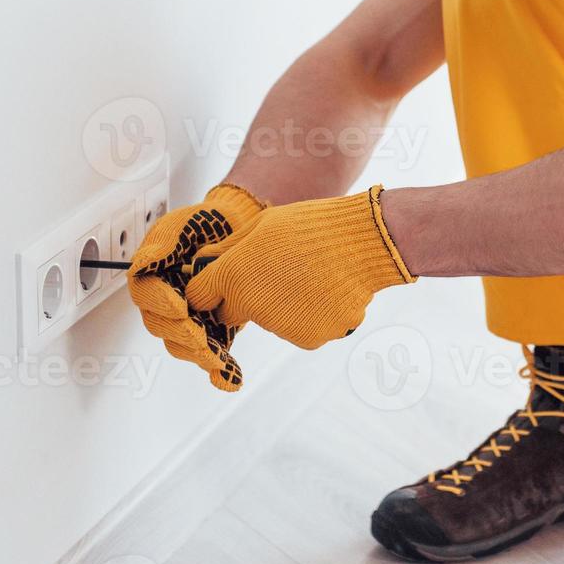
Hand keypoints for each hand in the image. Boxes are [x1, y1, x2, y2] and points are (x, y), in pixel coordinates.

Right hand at [128, 183, 264, 389]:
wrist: (238, 227)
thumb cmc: (205, 224)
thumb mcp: (182, 224)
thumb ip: (163, 241)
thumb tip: (142, 264)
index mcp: (153, 278)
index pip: (146, 296)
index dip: (161, 303)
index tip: (181, 305)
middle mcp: (167, 302)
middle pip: (161, 327)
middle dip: (180, 333)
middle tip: (200, 335)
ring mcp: (189, 318)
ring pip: (182, 345)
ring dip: (198, 354)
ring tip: (217, 358)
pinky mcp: (213, 329)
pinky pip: (211, 353)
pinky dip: (220, 370)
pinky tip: (231, 378)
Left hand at [186, 185, 415, 348]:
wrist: (363, 243)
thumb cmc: (312, 226)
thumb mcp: (261, 224)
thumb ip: (226, 250)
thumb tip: (202, 263)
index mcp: (234, 276)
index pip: (200, 297)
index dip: (211, 288)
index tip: (225, 281)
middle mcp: (253, 308)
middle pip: (236, 312)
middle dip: (247, 298)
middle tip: (278, 272)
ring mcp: (282, 328)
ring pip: (271, 322)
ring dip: (282, 306)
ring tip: (309, 277)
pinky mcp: (309, 339)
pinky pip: (300, 329)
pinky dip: (309, 316)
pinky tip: (324, 290)